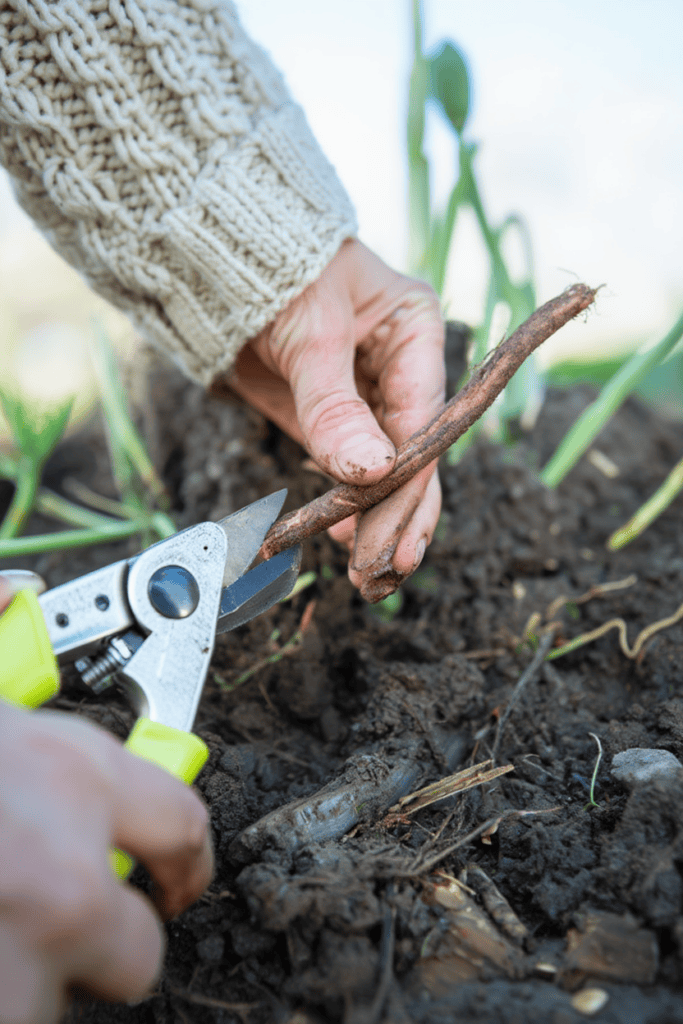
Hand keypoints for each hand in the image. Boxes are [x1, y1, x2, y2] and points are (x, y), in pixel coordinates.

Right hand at [0, 578, 212, 1022]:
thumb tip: (10, 590)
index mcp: (67, 772)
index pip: (181, 824)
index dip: (184, 863)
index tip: (176, 885)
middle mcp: (64, 867)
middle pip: (137, 948)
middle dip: (100, 951)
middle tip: (49, 938)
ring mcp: (22, 954)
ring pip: (55, 1005)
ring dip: (21, 989)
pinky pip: (14, 1021)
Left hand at [224, 239, 444, 600]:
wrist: (218, 262)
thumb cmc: (275, 271)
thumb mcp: (309, 335)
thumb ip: (335, 406)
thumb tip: (372, 472)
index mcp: (415, 331)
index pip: (423, 418)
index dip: (411, 477)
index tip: (395, 529)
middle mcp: (400, 367)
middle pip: (413, 451)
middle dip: (401, 512)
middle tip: (390, 569)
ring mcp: (367, 395)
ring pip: (386, 467)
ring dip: (379, 518)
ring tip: (373, 572)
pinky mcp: (331, 415)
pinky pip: (348, 467)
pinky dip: (349, 503)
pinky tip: (347, 538)